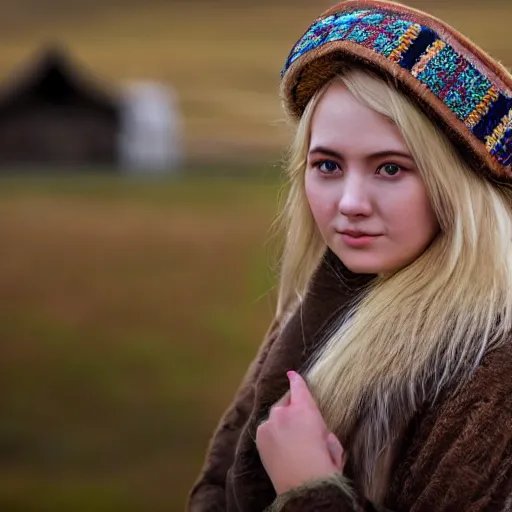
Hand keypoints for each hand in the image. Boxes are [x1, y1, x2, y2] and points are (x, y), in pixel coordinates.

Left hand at [255, 371, 345, 494]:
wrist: (303, 485)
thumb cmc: (324, 465)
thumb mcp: (332, 443)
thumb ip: (323, 431)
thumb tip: (320, 435)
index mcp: (305, 409)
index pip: (298, 387)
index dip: (295, 379)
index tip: (291, 374)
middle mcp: (284, 411)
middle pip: (286, 403)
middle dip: (291, 409)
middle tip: (299, 426)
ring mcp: (269, 423)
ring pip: (275, 417)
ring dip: (281, 424)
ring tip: (290, 442)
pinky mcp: (261, 436)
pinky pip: (268, 430)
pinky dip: (272, 434)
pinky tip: (280, 448)